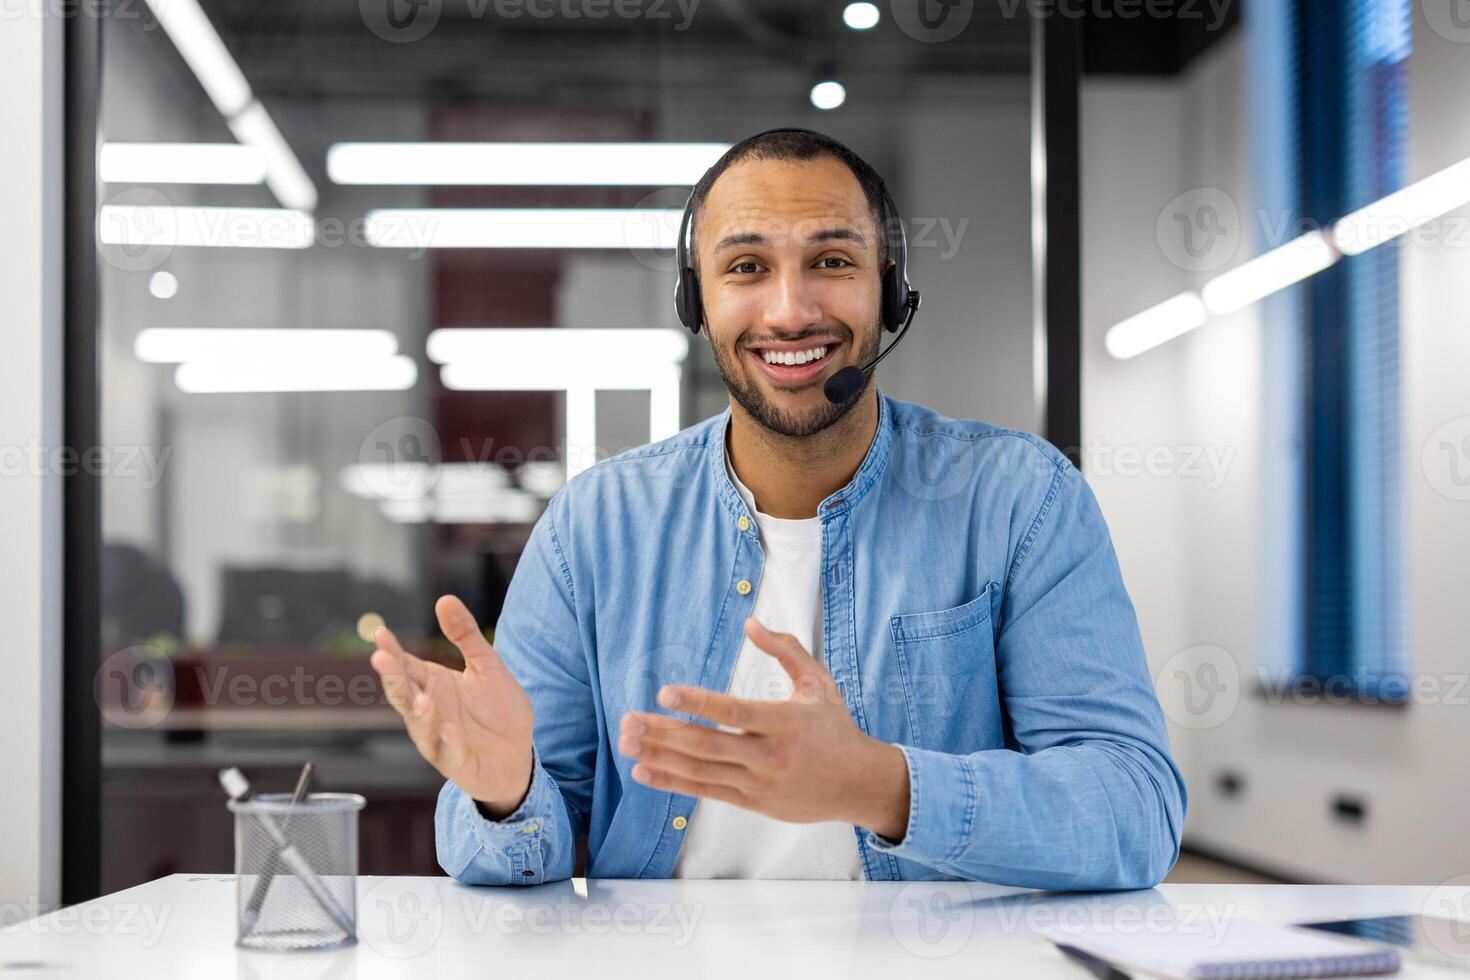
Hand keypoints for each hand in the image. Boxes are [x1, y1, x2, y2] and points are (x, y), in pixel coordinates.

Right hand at [370, 595, 535, 818]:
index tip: (380, 632)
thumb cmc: (496, 709)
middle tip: (381, 658)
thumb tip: (445, 598)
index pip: (404, 666)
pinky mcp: (458, 763)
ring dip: (420, 713)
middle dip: (392, 677)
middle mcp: (428, 712)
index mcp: (431, 685)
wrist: (518, 753)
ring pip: (421, 726)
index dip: (391, 651)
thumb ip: (466, 636)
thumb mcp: (486, 665)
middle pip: (403, 694)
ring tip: (422, 698)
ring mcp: (439, 739)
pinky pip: (450, 752)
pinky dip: (449, 742)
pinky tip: (451, 730)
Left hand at [617, 617, 910, 838]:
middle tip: (627, 720)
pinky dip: (672, 782)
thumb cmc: (835, 728)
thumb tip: (750, 623)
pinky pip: (705, 792)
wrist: (858, 784)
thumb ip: (786, 649)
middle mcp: (770, 756)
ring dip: (660, 756)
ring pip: (700, 771)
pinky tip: (644, 770)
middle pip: (707, 746)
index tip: (664, 693)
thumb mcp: (818, 682)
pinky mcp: (753, 802)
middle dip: (663, 732)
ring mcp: (759, 783)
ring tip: (626, 741)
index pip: (734, 712)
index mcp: (786, 722)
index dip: (698, 703)